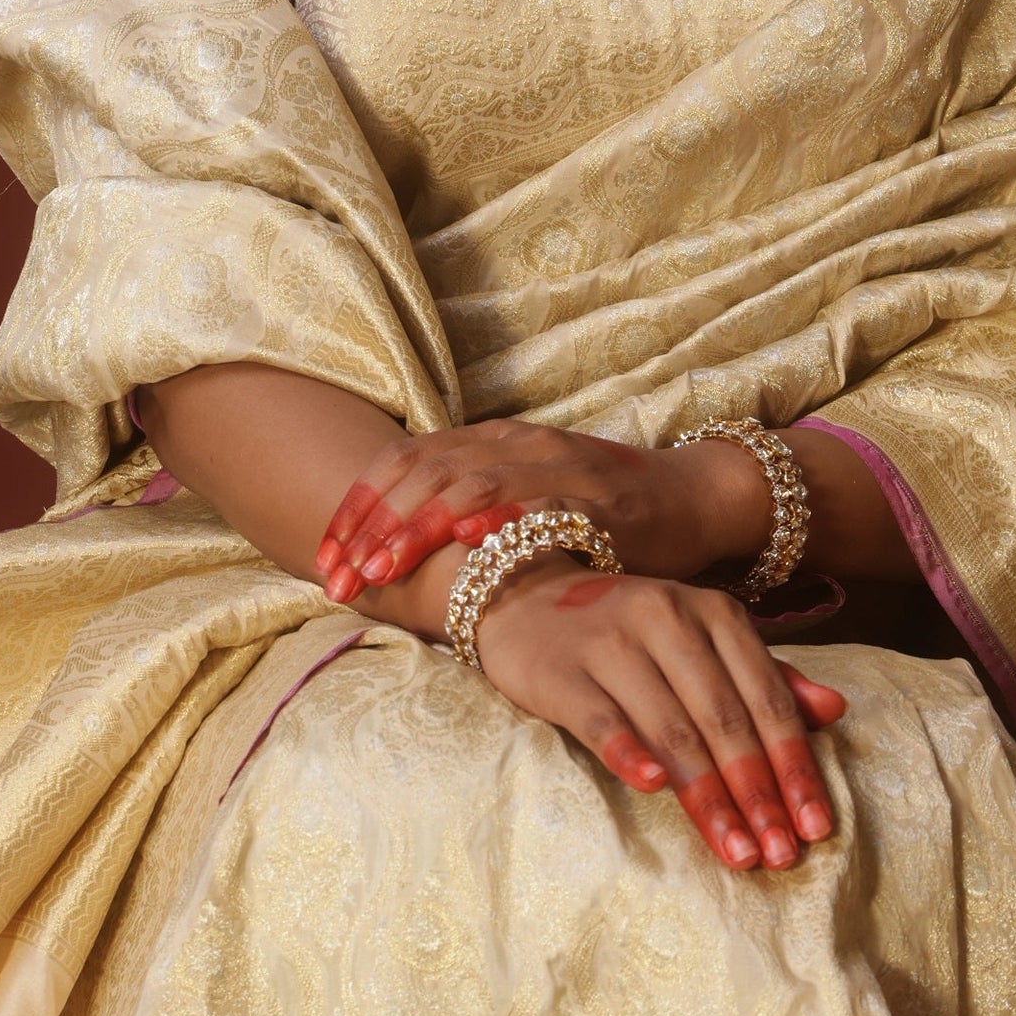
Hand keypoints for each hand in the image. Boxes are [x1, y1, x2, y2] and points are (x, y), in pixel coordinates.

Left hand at [316, 420, 764, 601]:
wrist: (690, 499)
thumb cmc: (600, 512)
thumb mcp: (523, 500)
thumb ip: (468, 510)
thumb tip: (393, 550)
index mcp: (491, 440)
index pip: (406, 461)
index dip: (359, 507)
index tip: (324, 557)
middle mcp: (516, 443)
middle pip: (425, 472)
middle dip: (372, 526)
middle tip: (336, 575)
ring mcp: (556, 465)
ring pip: (470, 485)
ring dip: (417, 528)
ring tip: (379, 569)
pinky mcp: (596, 496)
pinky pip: (541, 503)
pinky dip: (499, 519)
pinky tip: (467, 541)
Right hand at [474, 559, 845, 872]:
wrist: (525, 595)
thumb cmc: (628, 630)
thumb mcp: (702, 639)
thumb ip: (765, 674)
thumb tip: (835, 710)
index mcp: (713, 612)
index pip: (766, 699)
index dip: (793, 766)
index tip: (814, 829)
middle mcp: (667, 619)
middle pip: (724, 719)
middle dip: (757, 793)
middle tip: (780, 856)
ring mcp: (612, 642)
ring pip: (672, 727)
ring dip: (708, 794)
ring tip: (736, 852)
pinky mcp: (562, 670)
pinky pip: (601, 717)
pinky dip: (628, 750)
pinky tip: (652, 788)